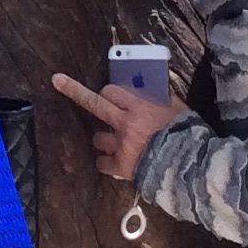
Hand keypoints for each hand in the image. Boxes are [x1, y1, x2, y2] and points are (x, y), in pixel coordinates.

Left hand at [51, 72, 183, 182]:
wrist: (188, 167)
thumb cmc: (186, 135)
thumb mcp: (178, 109)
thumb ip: (163, 99)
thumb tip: (157, 89)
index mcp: (139, 107)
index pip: (112, 91)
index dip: (107, 91)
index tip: (103, 92)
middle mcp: (125, 124)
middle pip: (94, 103)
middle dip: (74, 90)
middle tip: (58, 81)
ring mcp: (120, 146)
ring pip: (97, 138)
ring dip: (104, 139)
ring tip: (116, 143)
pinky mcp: (120, 167)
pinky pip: (102, 163)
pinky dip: (106, 162)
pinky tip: (114, 162)